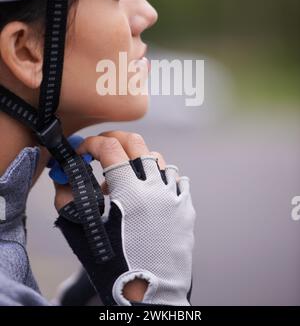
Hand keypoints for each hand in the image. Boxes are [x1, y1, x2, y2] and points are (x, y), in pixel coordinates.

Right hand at [55, 130, 194, 305]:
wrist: (151, 295)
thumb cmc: (114, 267)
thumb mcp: (83, 232)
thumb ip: (69, 197)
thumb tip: (65, 174)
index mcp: (129, 193)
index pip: (109, 149)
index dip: (91, 144)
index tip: (83, 152)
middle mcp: (155, 189)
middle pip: (137, 143)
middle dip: (115, 139)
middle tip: (103, 148)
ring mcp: (174, 197)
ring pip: (158, 159)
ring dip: (138, 160)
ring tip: (126, 177)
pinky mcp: (186, 209)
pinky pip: (176, 179)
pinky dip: (160, 178)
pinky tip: (150, 191)